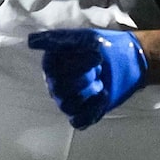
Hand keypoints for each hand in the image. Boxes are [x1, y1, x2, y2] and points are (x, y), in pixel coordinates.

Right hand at [30, 26, 148, 129]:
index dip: (77, 64)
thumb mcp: (86, 37)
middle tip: (99, 69)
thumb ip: (60, 39)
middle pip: (59, 89)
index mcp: (52, 63)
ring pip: (67, 106)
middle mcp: (55, 83)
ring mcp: (67, 100)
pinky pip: (78, 121)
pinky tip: (103, 95)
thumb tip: (31, 41)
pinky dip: (91, 112)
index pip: (52, 69)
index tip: (98, 56)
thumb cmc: (103, 47)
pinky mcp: (81, 114)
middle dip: (84, 79)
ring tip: (101, 82)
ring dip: (88, 94)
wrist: (127, 61)